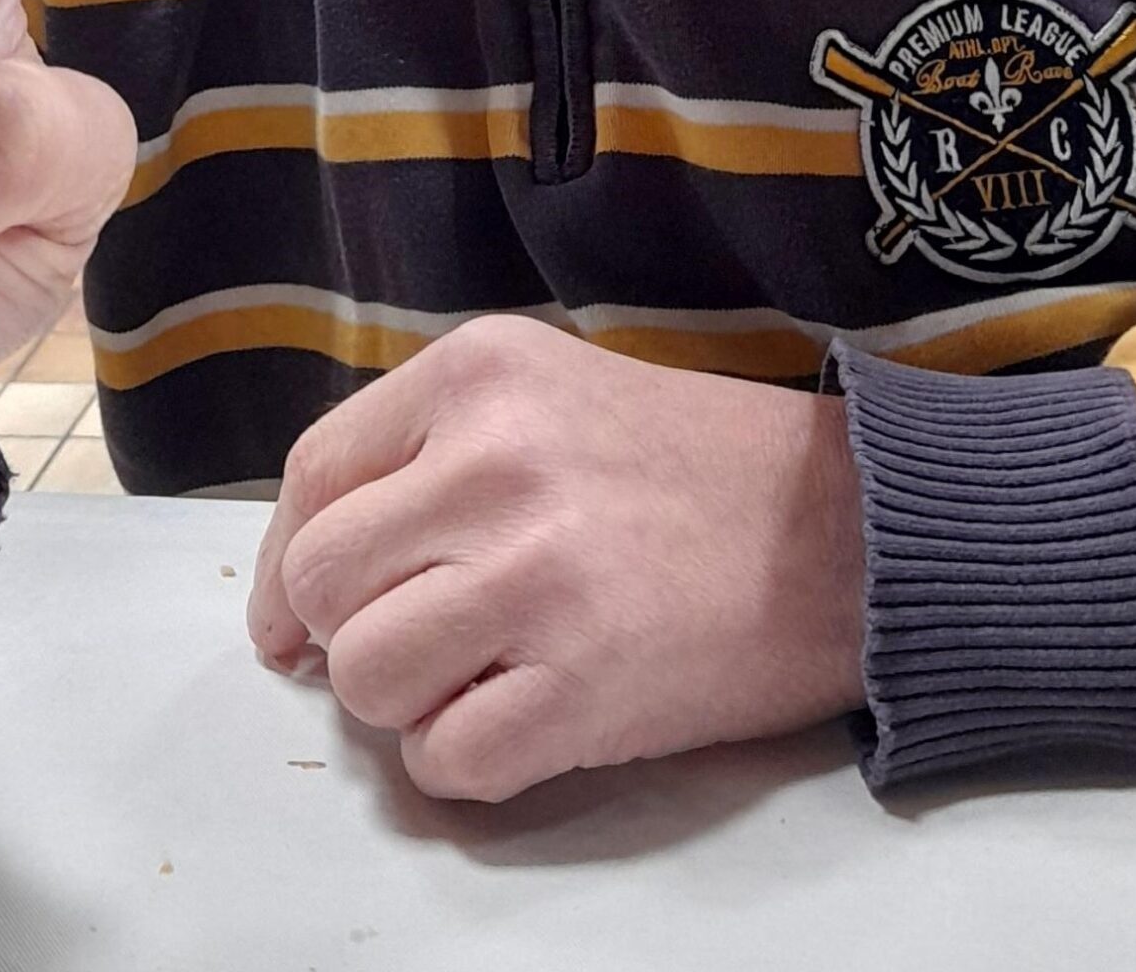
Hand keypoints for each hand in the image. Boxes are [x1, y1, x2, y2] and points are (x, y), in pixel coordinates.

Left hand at [245, 316, 867, 801]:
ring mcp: (536, 575)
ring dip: (408, 703)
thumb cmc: (696, 466)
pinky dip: (468, 763)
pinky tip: (529, 719)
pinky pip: (447, 762)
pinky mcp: (582, 685)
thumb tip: (310, 579)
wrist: (851, 528)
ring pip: (367, 680)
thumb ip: (434, 453)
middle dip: (349, 635)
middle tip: (416, 645)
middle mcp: (495, 461)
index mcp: (482, 372)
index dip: (284, 565)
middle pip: (324, 583)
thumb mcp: (553, 393)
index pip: (313, 476)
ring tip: (483, 677)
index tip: (294, 618)